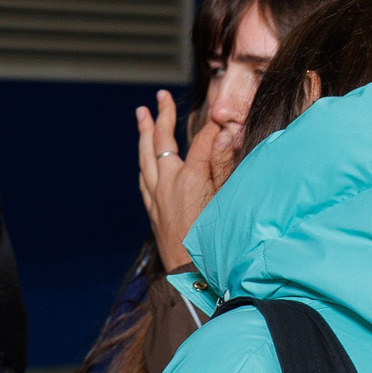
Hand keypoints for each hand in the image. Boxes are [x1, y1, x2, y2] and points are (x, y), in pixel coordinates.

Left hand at [136, 91, 224, 270]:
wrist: (191, 276)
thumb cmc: (217, 239)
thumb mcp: (229, 199)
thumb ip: (226, 164)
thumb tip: (227, 132)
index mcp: (190, 176)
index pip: (203, 139)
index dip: (214, 123)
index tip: (221, 109)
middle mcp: (168, 182)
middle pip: (162, 141)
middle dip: (161, 116)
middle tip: (160, 97)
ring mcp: (157, 196)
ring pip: (146, 157)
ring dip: (144, 134)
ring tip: (141, 114)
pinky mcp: (152, 210)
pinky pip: (143, 177)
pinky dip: (144, 161)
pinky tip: (144, 157)